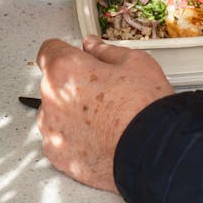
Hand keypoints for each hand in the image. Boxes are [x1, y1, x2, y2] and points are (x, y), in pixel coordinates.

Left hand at [36, 35, 173, 192]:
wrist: (154, 152)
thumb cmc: (145, 109)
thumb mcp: (135, 63)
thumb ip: (106, 51)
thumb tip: (93, 46)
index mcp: (65, 70)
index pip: (49, 50)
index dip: (66, 52)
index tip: (77, 58)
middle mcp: (52, 99)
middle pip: (53, 85)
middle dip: (73, 86)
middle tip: (105, 93)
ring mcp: (53, 131)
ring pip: (56, 115)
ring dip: (72, 114)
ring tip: (105, 121)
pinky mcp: (59, 156)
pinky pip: (61, 142)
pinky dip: (75, 140)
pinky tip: (101, 139)